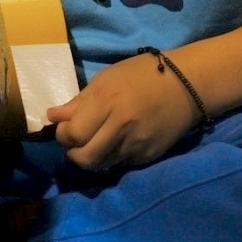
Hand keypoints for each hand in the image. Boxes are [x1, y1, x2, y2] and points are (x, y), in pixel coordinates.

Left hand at [47, 51, 200, 169]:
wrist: (187, 86)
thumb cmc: (142, 75)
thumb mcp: (106, 78)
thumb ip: (79, 101)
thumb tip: (53, 117)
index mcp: (108, 101)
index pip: (73, 134)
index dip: (63, 134)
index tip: (66, 126)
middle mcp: (121, 127)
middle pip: (84, 158)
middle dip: (73, 153)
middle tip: (76, 141)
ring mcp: (137, 145)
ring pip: (101, 166)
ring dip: (91, 157)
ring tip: (94, 142)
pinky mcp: (148, 156)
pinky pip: (120, 164)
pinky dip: (111, 157)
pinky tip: (116, 142)